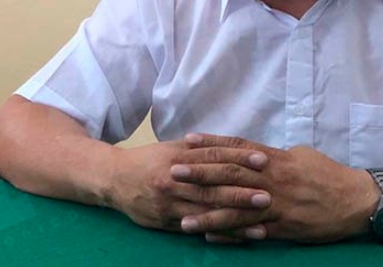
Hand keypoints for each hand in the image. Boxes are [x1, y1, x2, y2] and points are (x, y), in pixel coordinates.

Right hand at [104, 140, 271, 232]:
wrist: (114, 179)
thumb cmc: (148, 160)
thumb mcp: (172, 148)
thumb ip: (199, 149)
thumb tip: (232, 146)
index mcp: (178, 157)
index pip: (214, 157)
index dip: (239, 158)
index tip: (263, 160)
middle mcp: (174, 181)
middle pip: (212, 188)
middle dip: (241, 193)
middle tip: (267, 196)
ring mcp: (170, 204)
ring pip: (207, 212)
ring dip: (236, 219)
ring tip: (261, 223)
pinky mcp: (167, 222)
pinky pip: (197, 229)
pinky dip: (220, 233)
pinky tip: (238, 236)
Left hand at [171, 134, 377, 243]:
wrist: (357, 200)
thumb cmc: (328, 174)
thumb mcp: (301, 156)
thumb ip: (274, 156)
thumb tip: (253, 154)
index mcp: (276, 159)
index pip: (238, 148)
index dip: (213, 144)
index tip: (188, 141)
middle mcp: (273, 180)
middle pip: (231, 176)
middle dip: (200, 175)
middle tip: (173, 172)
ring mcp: (277, 205)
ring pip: (237, 209)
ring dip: (208, 214)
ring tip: (182, 218)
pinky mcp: (283, 227)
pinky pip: (252, 231)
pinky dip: (231, 234)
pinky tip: (211, 236)